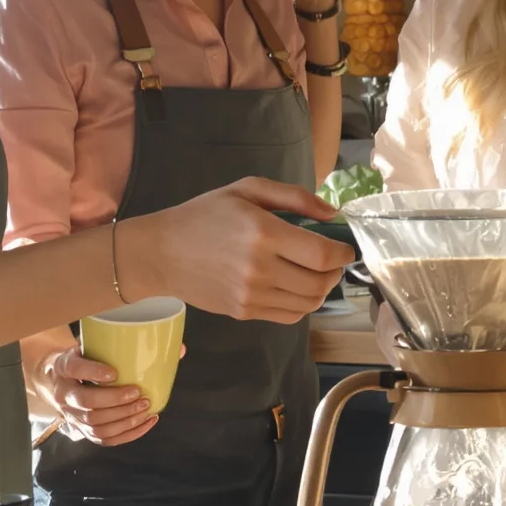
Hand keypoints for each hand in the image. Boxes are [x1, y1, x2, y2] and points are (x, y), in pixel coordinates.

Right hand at [36, 346, 163, 446]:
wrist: (55, 381)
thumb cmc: (82, 360)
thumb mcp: (90, 345)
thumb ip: (121, 344)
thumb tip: (177, 348)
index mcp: (64, 368)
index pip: (75, 369)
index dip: (93, 373)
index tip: (114, 373)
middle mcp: (64, 395)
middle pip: (87, 403)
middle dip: (116, 401)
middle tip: (138, 393)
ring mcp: (73, 416)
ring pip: (97, 425)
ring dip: (124, 418)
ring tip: (145, 408)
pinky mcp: (84, 430)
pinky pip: (105, 439)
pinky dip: (129, 434)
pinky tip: (147, 422)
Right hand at [126, 174, 354, 324]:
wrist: (161, 253)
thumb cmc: (204, 214)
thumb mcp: (247, 190)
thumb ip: (294, 197)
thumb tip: (332, 215)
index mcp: (263, 233)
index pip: (322, 255)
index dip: (343, 253)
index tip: (345, 246)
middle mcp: (260, 269)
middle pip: (320, 283)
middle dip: (336, 271)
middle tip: (332, 259)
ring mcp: (251, 295)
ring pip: (309, 303)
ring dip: (322, 288)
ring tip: (316, 272)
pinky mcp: (245, 312)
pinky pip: (290, 315)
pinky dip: (303, 303)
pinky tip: (297, 286)